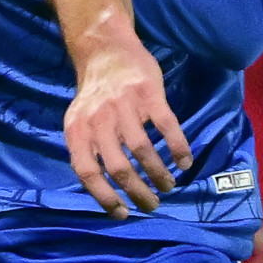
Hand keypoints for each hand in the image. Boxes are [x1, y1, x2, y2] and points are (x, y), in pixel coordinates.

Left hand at [63, 11, 192, 216]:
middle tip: (152, 205)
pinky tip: (184, 162)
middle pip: (119, 168)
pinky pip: (167, 127)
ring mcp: (124, 106)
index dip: (105, 197)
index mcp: (77, 130)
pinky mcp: (149, 93)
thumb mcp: (78, 121)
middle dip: (138, 193)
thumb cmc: (95, 94)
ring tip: (168, 186)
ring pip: (143, 151)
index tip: (123, 214)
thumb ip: (87, 150)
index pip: (87, 172)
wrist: (106, 49)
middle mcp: (98, 120)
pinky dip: (178, 148)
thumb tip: (104, 191)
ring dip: (159, 175)